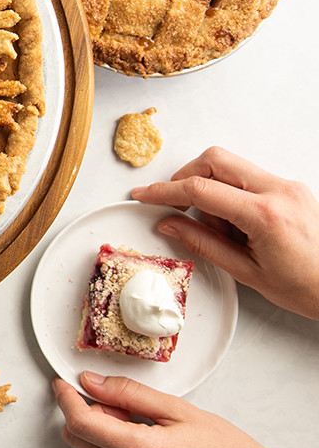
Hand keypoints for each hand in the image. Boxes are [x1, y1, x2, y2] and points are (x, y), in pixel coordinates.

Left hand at [54, 372, 277, 447]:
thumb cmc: (221, 446)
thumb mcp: (174, 407)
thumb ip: (126, 393)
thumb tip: (89, 382)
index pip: (81, 424)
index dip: (65, 400)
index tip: (62, 384)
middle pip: (78, 440)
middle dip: (88, 415)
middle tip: (118, 406)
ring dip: (103, 436)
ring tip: (140, 429)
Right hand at [131, 146, 318, 318]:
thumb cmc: (307, 287)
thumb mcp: (247, 272)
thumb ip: (203, 243)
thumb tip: (170, 224)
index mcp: (266, 214)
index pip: (201, 189)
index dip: (165, 191)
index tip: (145, 195)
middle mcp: (279, 190)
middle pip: (215, 160)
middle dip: (187, 178)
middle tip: (178, 205)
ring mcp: (288, 186)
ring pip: (231, 165)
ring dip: (212, 188)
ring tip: (222, 227)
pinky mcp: (291, 188)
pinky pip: (248, 177)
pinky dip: (231, 193)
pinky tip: (238, 224)